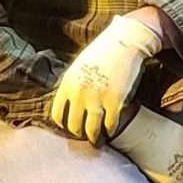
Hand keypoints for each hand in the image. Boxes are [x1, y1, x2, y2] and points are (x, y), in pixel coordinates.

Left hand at [48, 13, 163, 142]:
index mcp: (68, 84)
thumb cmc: (101, 52)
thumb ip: (72, 85)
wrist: (124, 42)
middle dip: (79, 133)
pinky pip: (110, 124)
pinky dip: (110, 130)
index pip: (58, 114)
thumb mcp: (78, 67)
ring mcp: (97, 99)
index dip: (63, 124)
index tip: (70, 127)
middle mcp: (79, 94)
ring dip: (94, 138)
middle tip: (84, 135)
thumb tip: (70, 103)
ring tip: (96, 141)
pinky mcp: (115, 102)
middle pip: (73, 126)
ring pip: (91, 130)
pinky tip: (111, 130)